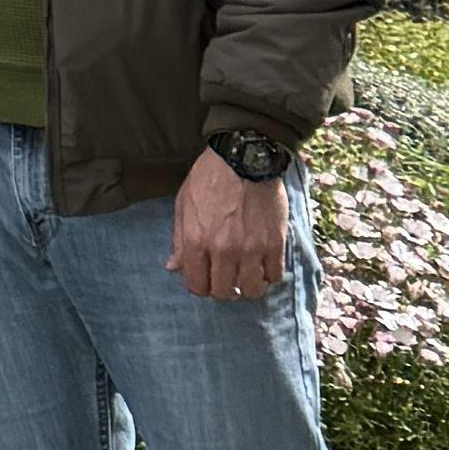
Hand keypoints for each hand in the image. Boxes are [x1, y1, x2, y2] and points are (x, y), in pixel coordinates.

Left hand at [168, 151, 291, 297]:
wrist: (245, 157)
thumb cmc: (209, 178)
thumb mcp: (183, 204)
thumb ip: (178, 240)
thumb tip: (173, 268)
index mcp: (196, 241)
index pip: (196, 285)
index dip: (199, 286)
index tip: (205, 279)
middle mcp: (222, 250)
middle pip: (223, 292)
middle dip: (222, 289)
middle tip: (225, 278)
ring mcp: (251, 249)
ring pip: (251, 290)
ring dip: (247, 286)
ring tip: (245, 274)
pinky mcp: (275, 243)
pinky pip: (274, 276)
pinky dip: (269, 276)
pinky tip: (263, 265)